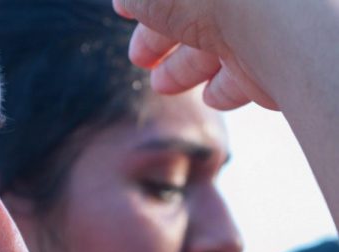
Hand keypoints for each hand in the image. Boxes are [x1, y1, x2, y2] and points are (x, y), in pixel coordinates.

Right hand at [113, 0, 278, 109]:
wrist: (271, 24)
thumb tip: (124, 2)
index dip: (146, 2)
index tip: (125, 13)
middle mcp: (238, 2)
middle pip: (191, 19)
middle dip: (160, 39)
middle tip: (139, 58)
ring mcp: (257, 31)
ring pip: (213, 52)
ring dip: (182, 70)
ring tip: (161, 85)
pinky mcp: (269, 68)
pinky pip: (241, 81)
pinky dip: (222, 90)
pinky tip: (208, 96)